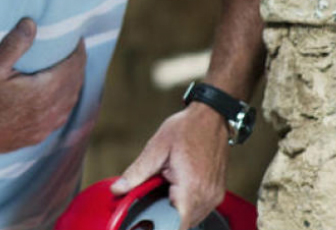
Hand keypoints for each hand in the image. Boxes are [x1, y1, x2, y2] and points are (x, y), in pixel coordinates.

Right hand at [0, 18, 86, 155]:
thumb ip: (14, 45)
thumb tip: (31, 23)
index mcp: (44, 91)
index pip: (73, 66)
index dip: (78, 50)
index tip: (76, 38)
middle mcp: (51, 110)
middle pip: (76, 82)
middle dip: (78, 64)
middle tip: (74, 49)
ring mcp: (47, 125)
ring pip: (72, 99)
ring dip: (75, 82)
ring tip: (70, 68)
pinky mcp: (40, 135)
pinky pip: (63, 114)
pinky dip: (67, 100)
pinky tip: (60, 96)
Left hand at [111, 103, 229, 229]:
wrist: (212, 117)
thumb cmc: (187, 128)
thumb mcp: (156, 148)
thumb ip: (137, 172)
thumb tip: (118, 188)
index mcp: (191, 186)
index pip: (176, 223)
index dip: (160, 222)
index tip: (149, 211)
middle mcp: (207, 195)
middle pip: (182, 222)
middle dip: (166, 212)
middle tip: (158, 189)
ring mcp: (215, 195)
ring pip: (192, 218)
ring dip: (177, 208)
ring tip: (171, 184)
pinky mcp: (217, 193)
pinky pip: (200, 209)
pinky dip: (187, 203)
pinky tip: (180, 185)